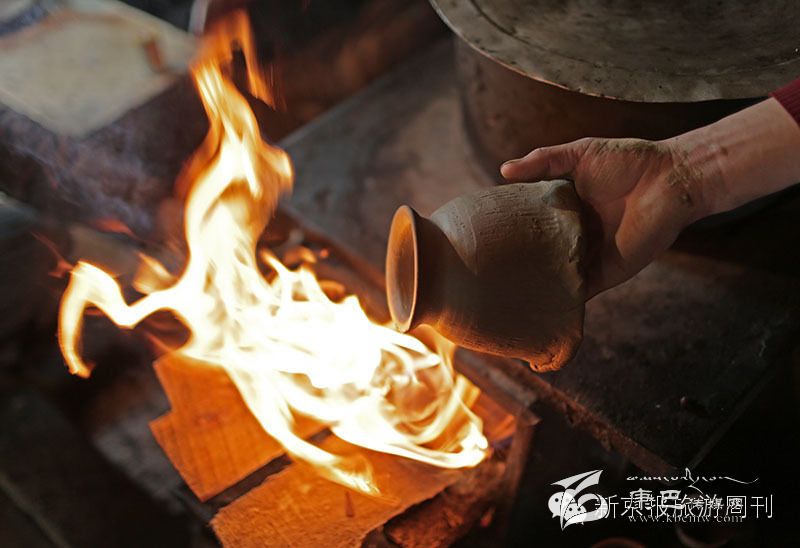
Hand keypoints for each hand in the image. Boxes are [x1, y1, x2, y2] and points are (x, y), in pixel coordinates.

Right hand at [500, 138, 713, 297]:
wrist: (669, 179)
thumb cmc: (628, 160)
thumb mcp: (578, 154)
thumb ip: (542, 160)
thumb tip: (503, 170)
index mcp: (566, 209)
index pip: (531, 225)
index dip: (510, 231)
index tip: (483, 238)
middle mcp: (573, 236)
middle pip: (540, 255)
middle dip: (518, 264)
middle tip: (484, 273)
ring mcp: (589, 257)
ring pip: (556, 277)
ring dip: (536, 287)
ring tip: (501, 299)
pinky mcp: (606, 273)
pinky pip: (580, 293)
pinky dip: (562, 302)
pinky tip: (537, 311)